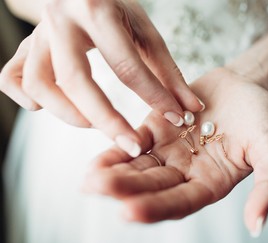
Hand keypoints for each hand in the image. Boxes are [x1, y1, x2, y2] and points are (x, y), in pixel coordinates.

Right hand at [0, 0, 201, 156]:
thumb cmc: (115, 10)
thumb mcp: (145, 32)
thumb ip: (168, 72)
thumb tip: (191, 108)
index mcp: (97, 12)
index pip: (128, 66)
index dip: (154, 98)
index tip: (176, 120)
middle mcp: (61, 22)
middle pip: (76, 81)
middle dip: (106, 121)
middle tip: (132, 146)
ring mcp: (37, 35)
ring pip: (39, 84)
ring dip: (67, 113)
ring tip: (93, 124)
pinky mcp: (24, 47)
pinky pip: (11, 78)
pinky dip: (28, 99)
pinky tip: (49, 107)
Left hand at [83, 68, 267, 235]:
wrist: (247, 85)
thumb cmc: (263, 119)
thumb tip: (258, 226)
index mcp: (210, 185)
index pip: (180, 202)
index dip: (157, 207)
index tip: (131, 211)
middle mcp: (186, 174)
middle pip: (153, 187)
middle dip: (126, 189)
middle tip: (99, 189)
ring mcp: (169, 153)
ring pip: (139, 168)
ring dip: (115, 173)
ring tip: (90, 179)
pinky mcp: (156, 129)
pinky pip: (135, 142)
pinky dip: (118, 149)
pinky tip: (98, 159)